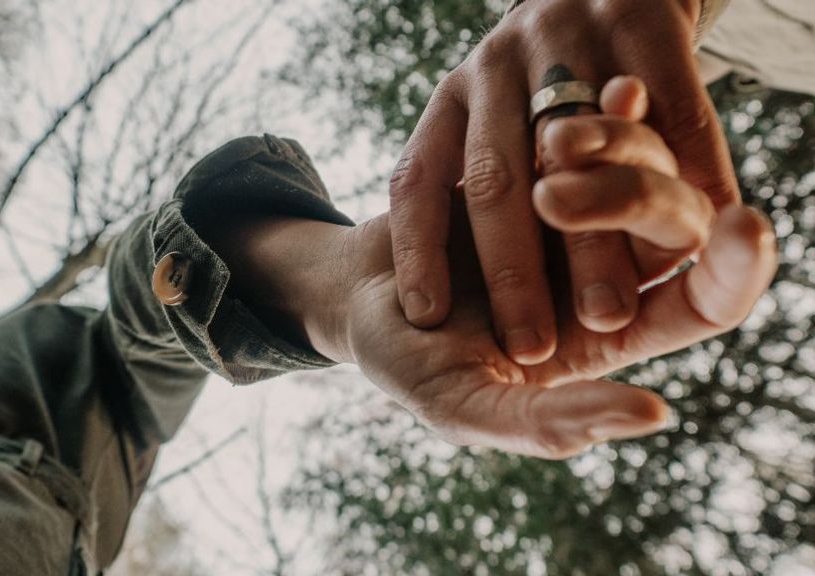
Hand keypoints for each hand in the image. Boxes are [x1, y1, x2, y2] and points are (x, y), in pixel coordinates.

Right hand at [343, 84, 774, 457]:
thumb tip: (653, 413)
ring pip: (637, 162)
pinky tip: (617, 91)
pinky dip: (605, 112)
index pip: (706, 303)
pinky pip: (585, 130)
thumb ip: (545, 425)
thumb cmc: (408, 362)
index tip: (746, 227)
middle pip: (675, 219)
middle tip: (565, 190)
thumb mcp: (462, 407)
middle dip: (643, 193)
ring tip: (581, 128)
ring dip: (625, 143)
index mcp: (611, 332)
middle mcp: (608, 266)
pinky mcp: (536, 161)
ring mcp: (573, 210)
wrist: (354, 292)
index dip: (735, 270)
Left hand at [389, 0, 737, 365]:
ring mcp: (566, 39)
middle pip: (494, 180)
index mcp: (452, 100)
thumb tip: (431, 295)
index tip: (424, 315)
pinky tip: (707, 233)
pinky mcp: (640, 15)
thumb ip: (472, 188)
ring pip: (577, 151)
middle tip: (528, 346)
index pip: (416, 179)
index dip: (416, 248)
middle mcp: (497, 67)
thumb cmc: (541, 82)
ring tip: (605, 314)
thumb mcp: (486, 118)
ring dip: (592, 241)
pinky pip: (671, 103)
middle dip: (511, 272)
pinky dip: (689, 171)